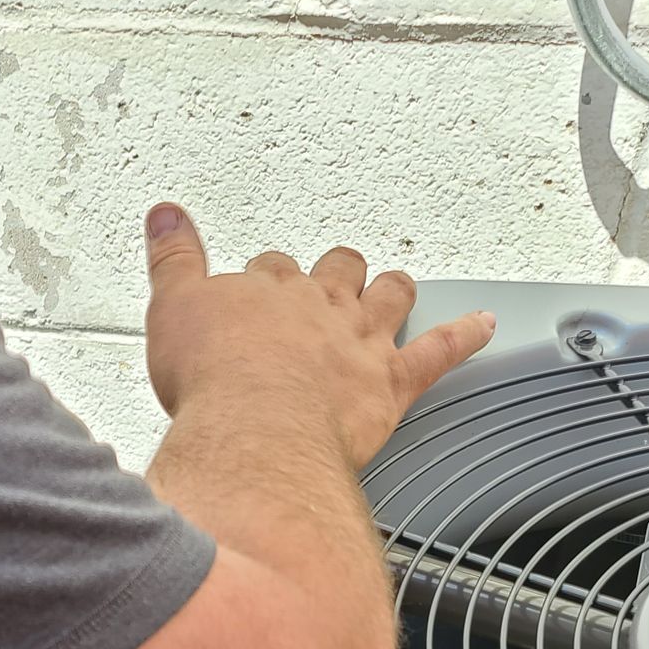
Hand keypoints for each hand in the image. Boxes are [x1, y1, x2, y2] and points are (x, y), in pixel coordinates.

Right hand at [143, 204, 494, 467]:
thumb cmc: (215, 384)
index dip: (266, 279)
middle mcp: (320, 308)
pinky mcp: (390, 382)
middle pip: (335, 273)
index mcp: (268, 290)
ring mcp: (359, 342)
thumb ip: (173, 261)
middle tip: (331, 278)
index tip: (260, 287)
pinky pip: (440, 352)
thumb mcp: (173, 311)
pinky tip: (483, 325)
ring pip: (388, 298)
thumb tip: (166, 217)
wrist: (255, 431)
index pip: (271, 270)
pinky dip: (466, 336)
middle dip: (334, 273)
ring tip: (397, 287)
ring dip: (392, 291)